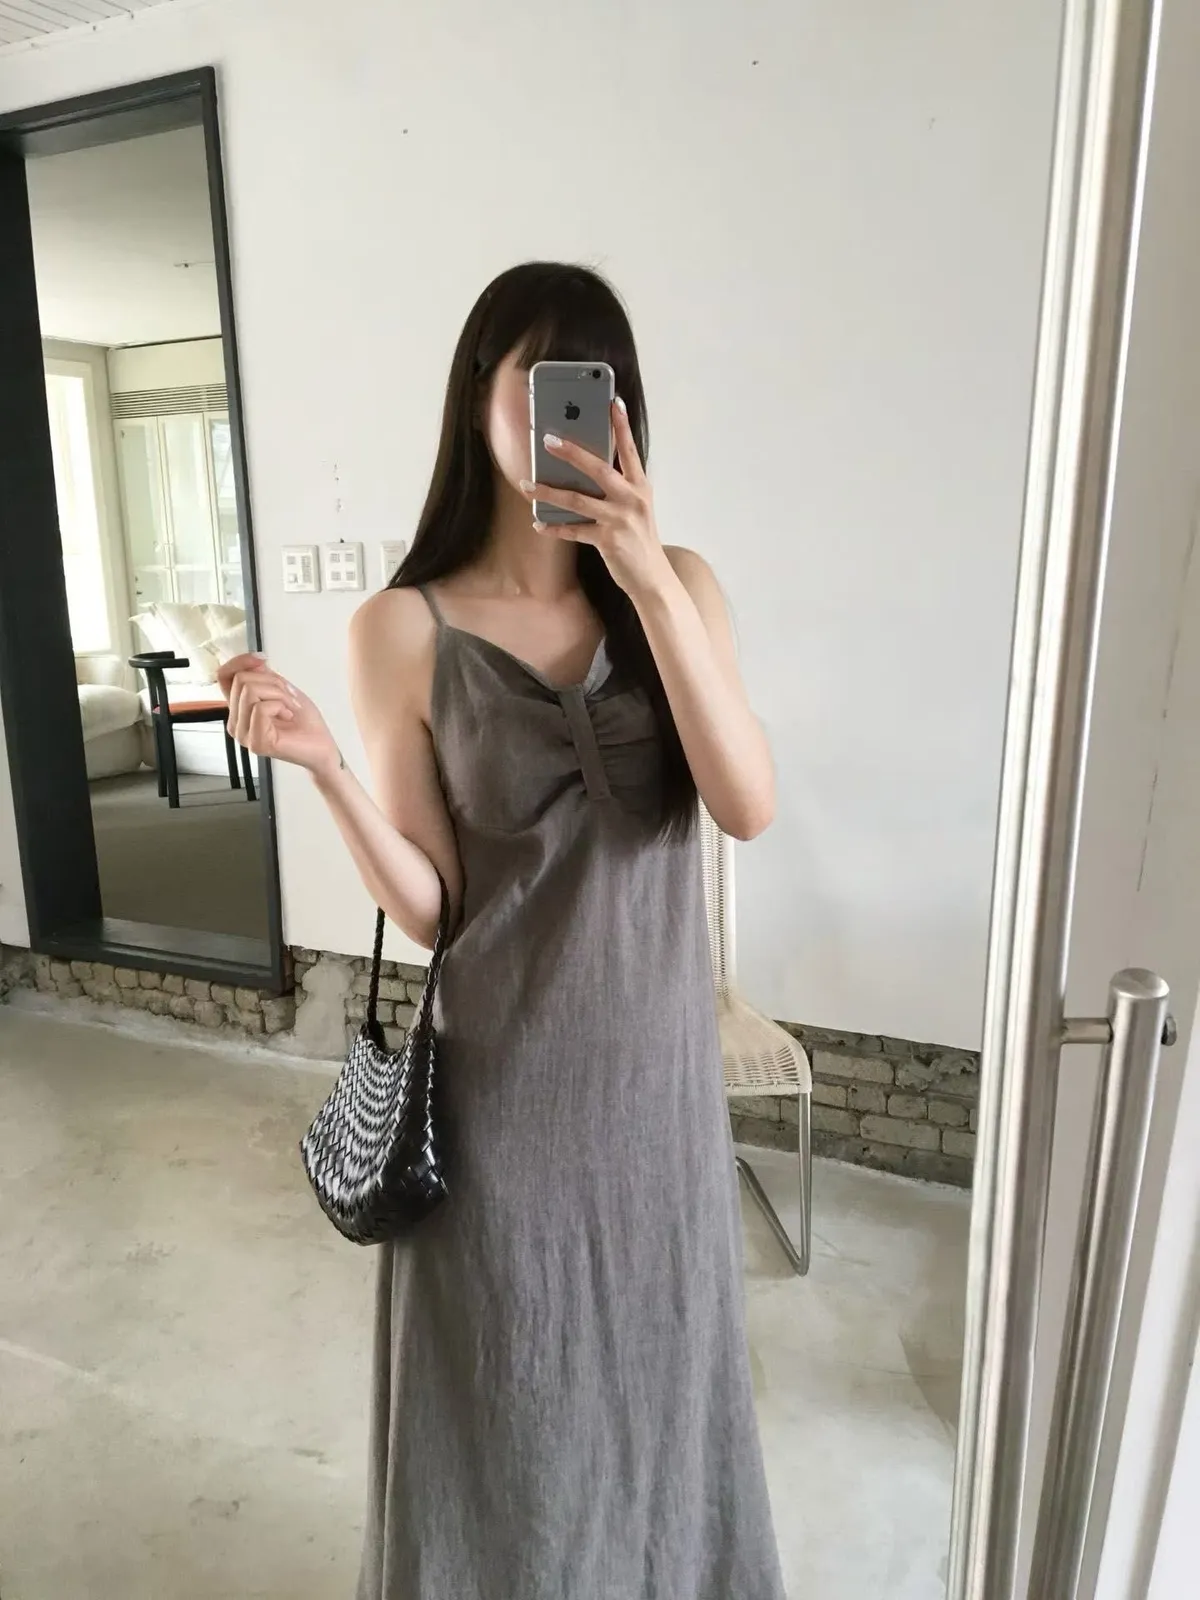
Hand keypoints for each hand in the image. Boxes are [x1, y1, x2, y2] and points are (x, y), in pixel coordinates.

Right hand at [218, 654, 340, 778]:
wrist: (322, 745)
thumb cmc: (304, 721)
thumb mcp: (282, 689)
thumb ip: (263, 675)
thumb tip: (253, 660)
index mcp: (239, 708)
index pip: (223, 676)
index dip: (240, 662)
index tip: (263, 659)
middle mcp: (237, 722)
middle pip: (241, 680)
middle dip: (272, 682)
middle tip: (288, 699)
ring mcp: (244, 734)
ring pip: (250, 691)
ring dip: (278, 695)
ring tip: (289, 709)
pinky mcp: (255, 742)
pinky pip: (261, 708)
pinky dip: (280, 707)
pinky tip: (288, 718)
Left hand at [519, 399, 672, 599]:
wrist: (652, 577)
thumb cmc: (640, 538)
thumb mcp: (637, 507)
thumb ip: (619, 487)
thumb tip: (586, 470)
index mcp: (640, 486)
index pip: (630, 450)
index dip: (622, 426)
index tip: (613, 403)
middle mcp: (631, 499)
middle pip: (598, 469)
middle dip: (571, 452)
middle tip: (548, 440)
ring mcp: (619, 520)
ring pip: (577, 500)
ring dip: (548, 492)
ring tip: (527, 484)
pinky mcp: (607, 540)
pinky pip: (574, 531)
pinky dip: (554, 529)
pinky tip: (538, 524)